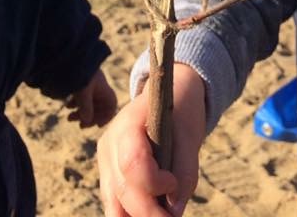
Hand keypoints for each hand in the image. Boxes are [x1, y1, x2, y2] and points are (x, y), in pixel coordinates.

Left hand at [67, 69, 117, 127]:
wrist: (69, 56)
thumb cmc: (79, 73)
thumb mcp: (83, 92)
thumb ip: (86, 108)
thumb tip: (86, 121)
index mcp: (104, 89)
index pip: (111, 105)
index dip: (106, 116)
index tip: (97, 125)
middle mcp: (99, 87)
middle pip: (99, 107)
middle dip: (89, 117)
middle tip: (79, 125)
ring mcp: (90, 84)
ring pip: (89, 102)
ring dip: (80, 112)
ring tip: (68, 118)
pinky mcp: (81, 81)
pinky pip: (81, 96)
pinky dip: (76, 103)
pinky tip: (67, 105)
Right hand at [98, 64, 205, 216]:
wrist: (172, 92)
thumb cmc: (182, 110)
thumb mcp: (190, 134)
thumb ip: (185, 171)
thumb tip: (174, 212)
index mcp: (128, 123)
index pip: (132, 162)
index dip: (153, 183)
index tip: (173, 184)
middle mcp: (110, 143)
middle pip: (121, 189)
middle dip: (147, 213)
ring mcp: (106, 160)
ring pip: (113, 203)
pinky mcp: (110, 174)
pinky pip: (115, 203)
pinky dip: (132, 213)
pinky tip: (151, 214)